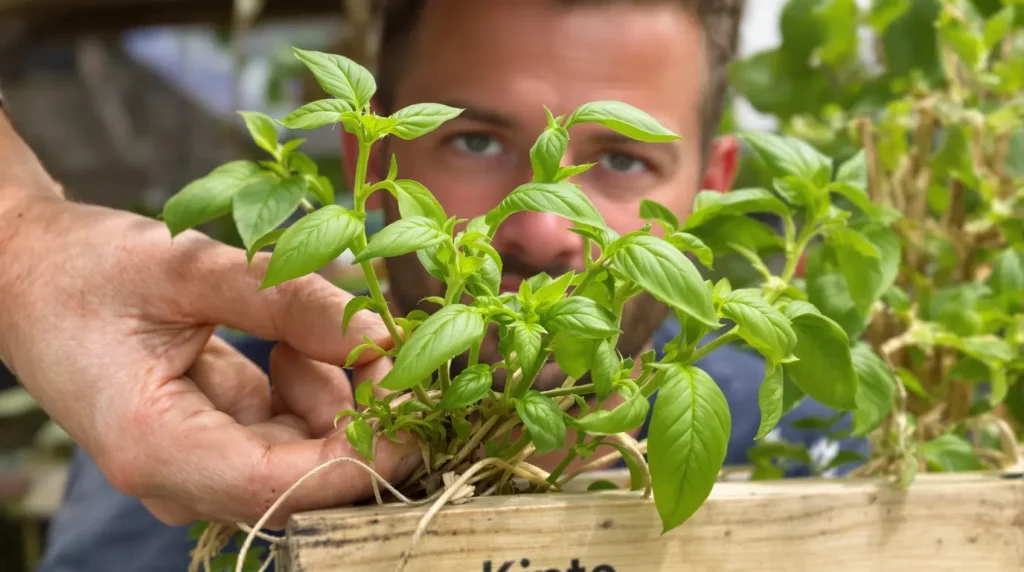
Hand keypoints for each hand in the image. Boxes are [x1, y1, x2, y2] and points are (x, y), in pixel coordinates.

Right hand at [0, 196, 419, 528]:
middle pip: (303, 480)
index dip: (360, 456)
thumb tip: (382, 338)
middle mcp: (178, 476)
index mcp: (154, 447)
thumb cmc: (85, 270)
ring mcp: (200, 464)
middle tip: (391, 344)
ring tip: (310, 324)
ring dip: (339, 395)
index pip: (278, 487)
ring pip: (307, 455)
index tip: (416, 403)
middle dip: (364, 418)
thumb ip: (287, 300)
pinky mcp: (218, 442)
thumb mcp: (187, 268)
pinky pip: (293, 431)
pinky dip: (314, 387)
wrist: (27, 274)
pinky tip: (290, 341)